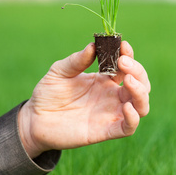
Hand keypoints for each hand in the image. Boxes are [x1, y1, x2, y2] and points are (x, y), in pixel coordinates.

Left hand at [18, 41, 149, 157]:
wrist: (35, 120)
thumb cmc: (48, 93)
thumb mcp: (60, 71)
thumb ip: (76, 60)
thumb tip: (93, 46)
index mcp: (104, 79)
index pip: (126, 66)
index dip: (128, 54)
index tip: (122, 45)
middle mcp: (112, 95)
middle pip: (140, 83)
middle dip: (137, 70)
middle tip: (123, 62)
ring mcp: (111, 113)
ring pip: (141, 105)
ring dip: (141, 92)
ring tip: (129, 81)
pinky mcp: (105, 131)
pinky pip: (128, 127)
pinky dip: (133, 117)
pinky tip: (127, 107)